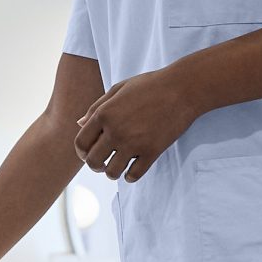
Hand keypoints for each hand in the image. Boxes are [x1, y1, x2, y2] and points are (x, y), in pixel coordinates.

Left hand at [74, 68, 200, 181]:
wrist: (182, 89)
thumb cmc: (150, 85)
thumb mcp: (118, 89)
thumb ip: (97, 107)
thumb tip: (79, 123)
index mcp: (104, 114)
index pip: (81, 142)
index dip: (81, 152)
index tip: (88, 154)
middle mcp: (115, 130)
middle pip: (93, 161)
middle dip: (95, 166)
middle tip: (102, 164)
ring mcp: (134, 143)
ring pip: (112, 172)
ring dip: (112, 173)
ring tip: (117, 167)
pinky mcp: (152, 151)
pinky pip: (134, 175)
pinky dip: (130, 176)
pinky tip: (131, 171)